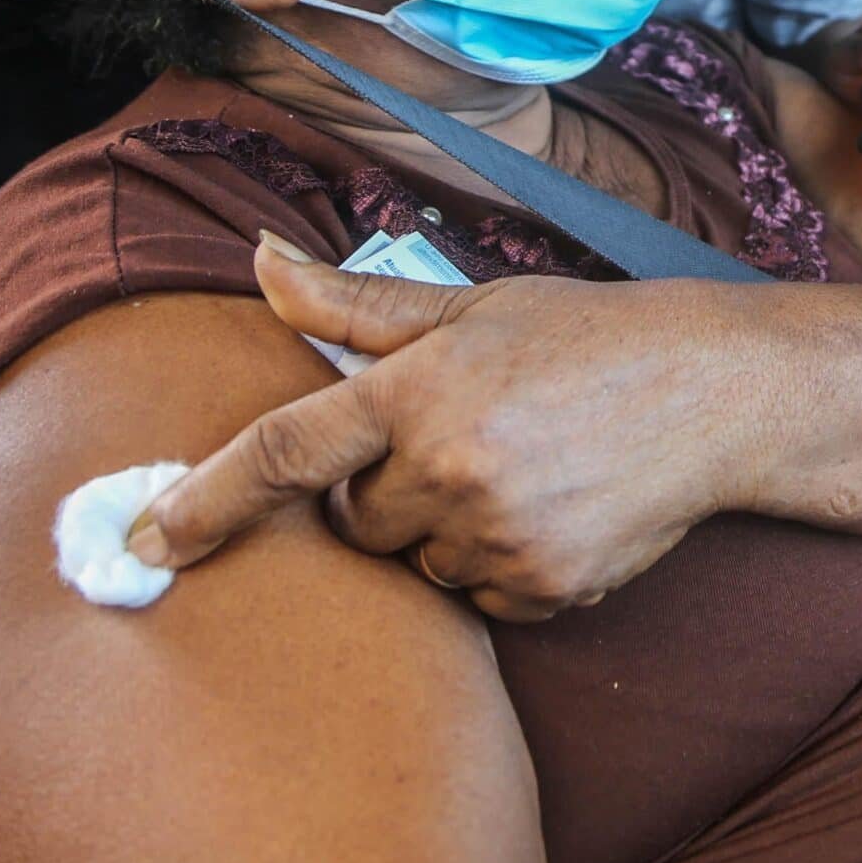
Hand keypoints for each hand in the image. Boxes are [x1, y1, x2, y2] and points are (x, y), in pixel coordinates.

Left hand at [129, 236, 745, 621]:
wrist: (715, 393)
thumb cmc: (589, 338)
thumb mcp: (472, 306)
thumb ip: (354, 303)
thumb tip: (255, 260)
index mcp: (418, 388)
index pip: (285, 452)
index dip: (204, 500)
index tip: (147, 539)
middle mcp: (449, 468)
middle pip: (353, 522)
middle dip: (381, 494)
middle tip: (457, 445)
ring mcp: (496, 535)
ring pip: (416, 566)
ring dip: (443, 533)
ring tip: (522, 471)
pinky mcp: (542, 588)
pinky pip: (480, 602)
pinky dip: (501, 569)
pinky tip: (553, 510)